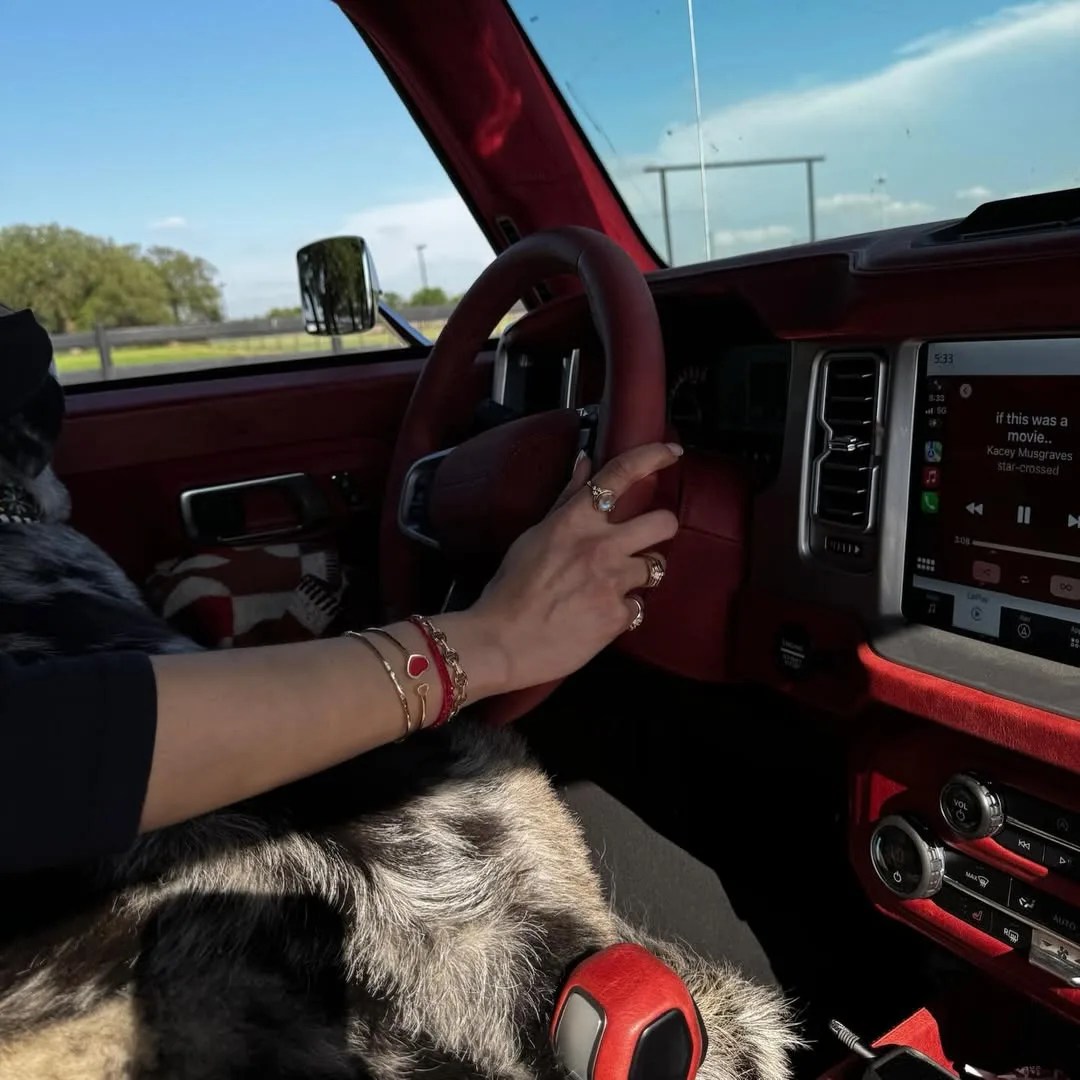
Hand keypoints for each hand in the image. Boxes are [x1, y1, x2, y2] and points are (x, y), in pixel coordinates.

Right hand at [456, 441, 681, 696]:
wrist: (501, 643)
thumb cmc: (510, 590)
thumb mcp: (534, 536)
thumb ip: (566, 499)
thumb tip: (585, 463)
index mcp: (574, 521)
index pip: (621, 475)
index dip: (652, 457)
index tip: (672, 452)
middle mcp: (600, 546)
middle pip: (663, 523)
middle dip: (661, 529)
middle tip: (644, 540)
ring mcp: (612, 582)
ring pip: (655, 567)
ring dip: (639, 575)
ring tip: (613, 585)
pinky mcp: (618, 617)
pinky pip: (638, 607)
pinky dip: (623, 611)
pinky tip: (599, 615)